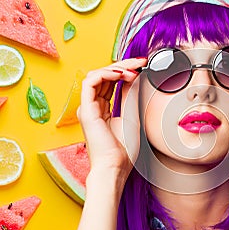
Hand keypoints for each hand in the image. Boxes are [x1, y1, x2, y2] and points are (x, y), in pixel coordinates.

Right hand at [78, 58, 147, 192]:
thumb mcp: (132, 116)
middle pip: (104, 76)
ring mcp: (88, 107)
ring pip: (96, 75)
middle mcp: (93, 106)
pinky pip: (91, 82)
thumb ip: (130, 96)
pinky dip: (106, 74)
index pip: (111, 81)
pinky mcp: (86, 109)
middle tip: (140, 62)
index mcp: (102, 109)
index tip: (143, 65)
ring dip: (116, 68)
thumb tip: (135, 78)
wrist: (116, 167)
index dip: (126, 70)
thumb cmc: (123, 149)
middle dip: (123, 65)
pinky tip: (121, 74)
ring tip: (133, 71)